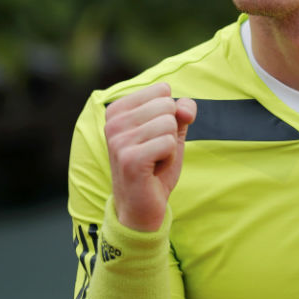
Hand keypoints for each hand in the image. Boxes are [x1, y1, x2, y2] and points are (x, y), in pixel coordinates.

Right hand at [104, 82, 196, 231]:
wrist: (142, 208)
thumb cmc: (155, 167)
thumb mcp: (171, 132)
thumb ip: (181, 111)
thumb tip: (185, 108)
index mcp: (118, 109)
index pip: (162, 90)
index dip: (169, 115)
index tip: (154, 137)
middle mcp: (113, 122)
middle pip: (167, 105)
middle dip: (170, 131)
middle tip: (155, 152)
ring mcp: (118, 140)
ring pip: (169, 124)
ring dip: (170, 147)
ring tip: (154, 161)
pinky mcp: (130, 158)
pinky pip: (169, 143)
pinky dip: (170, 158)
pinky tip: (154, 171)